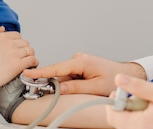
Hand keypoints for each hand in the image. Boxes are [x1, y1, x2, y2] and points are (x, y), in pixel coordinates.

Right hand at [0, 26, 38, 92]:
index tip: (18, 48)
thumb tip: (1, 28)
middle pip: (25, 43)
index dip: (18, 42)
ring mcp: (14, 54)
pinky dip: (34, 62)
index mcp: (0, 37)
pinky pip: (32, 60)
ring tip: (29, 60)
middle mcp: (9, 43)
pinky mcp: (17, 65)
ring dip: (31, 55)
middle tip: (24, 55)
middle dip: (25, 48)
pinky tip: (32, 65)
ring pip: (30, 50)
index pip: (17, 35)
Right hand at [22, 52, 145, 95]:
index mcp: (82, 61)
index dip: (41, 71)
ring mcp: (79, 62)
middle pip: (59, 73)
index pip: (57, 68)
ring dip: (67, 85)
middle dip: (57, 84)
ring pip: (65, 76)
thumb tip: (59, 88)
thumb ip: (76, 87)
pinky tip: (84, 86)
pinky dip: (71, 83)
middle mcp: (79, 59)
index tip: (28, 72)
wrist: (124, 74)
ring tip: (86, 88)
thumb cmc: (114, 78)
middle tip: (60, 92)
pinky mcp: (80, 66)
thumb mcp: (95, 87)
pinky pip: (70, 76)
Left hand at [106, 74, 152, 128]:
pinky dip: (145, 119)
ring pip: (132, 124)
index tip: (126, 90)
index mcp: (140, 125)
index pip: (112, 115)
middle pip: (121, 120)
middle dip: (128, 105)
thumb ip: (137, 86)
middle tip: (144, 96)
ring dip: (137, 112)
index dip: (114, 101)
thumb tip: (118, 79)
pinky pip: (142, 127)